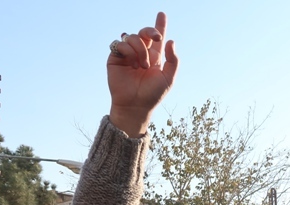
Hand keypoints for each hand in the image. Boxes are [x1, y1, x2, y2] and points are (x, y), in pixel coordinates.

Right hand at [107, 12, 178, 136]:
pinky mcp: (116, 57)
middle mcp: (141, 53)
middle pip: (144, 32)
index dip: (159, 25)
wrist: (135, 105)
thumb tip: (171, 41)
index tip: (162, 14)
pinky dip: (128, 50)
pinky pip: (120, 43)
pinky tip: (132, 63)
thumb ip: (173, 60)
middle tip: (156, 37)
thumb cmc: (153, 94)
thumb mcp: (169, 78)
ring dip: (140, 49)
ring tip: (143, 65)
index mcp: (155, 57)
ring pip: (132, 37)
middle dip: (151, 30)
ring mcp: (128, 55)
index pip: (157, 38)